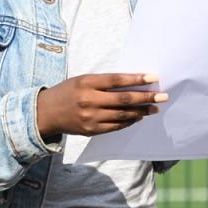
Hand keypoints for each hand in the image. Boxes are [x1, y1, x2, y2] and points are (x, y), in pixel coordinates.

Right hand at [36, 73, 166, 138]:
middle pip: (123, 99)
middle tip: (162, 96)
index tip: (154, 77)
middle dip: (146, 97)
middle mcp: (89, 100)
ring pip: (122, 115)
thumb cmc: (68, 91)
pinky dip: (129, 121)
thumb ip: (105, 82)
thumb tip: (133, 83)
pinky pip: (115, 126)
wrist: (45, 112)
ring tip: (154, 108)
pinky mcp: (90, 130)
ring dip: (141, 111)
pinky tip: (138, 116)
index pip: (117, 80)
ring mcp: (90, 117)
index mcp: (87, 82)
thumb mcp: (84, 80)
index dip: (137, 79)